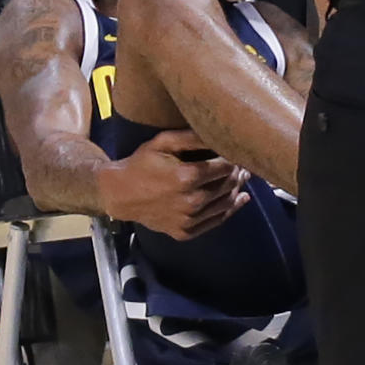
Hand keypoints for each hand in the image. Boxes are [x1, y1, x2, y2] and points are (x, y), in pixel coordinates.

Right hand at [99, 128, 249, 239]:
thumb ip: (192, 137)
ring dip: (238, 190)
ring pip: (226, 204)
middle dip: (239, 173)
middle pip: (229, 185)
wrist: (120, 194)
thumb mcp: (163, 142)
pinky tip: (239, 199)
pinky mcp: (185, 232)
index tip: (238, 152)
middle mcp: (191, 201)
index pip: (226, 166)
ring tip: (243, 179)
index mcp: (187, 177)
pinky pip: (216, 221)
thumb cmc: (142, 164)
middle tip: (244, 164)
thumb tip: (220, 133)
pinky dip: (230, 210)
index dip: (235, 158)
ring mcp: (189, 220)